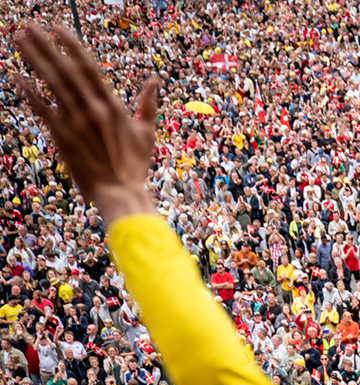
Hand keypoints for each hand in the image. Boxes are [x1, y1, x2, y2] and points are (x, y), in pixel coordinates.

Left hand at [14, 25, 158, 222]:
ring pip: (51, 84)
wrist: (121, 193)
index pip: (89, 68)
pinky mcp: (62, 137)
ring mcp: (76, 122)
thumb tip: (154, 80)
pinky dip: (28, 92)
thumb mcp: (147, 132)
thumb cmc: (135, 165)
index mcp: (113, 105)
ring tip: (19, 41)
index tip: (58, 29)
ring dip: (33, 60)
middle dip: (46, 46)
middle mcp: (93, 109)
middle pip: (66, 70)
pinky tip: (16, 77)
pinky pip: (42, 109)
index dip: (72, 46)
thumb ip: (148, 104)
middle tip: (28, 27)